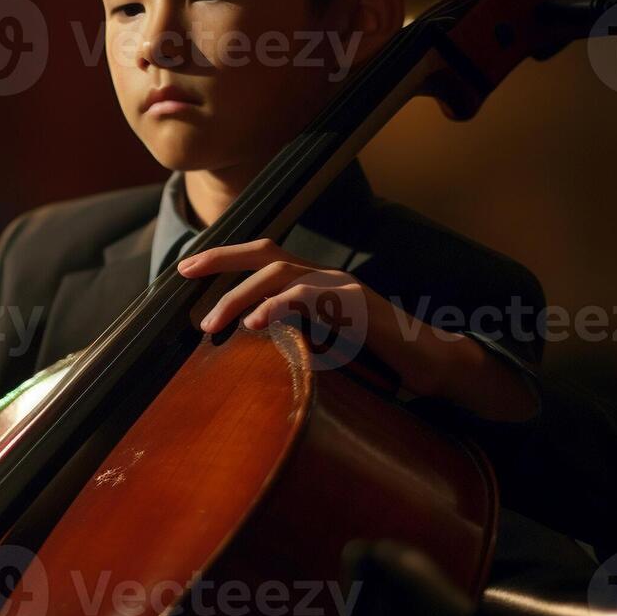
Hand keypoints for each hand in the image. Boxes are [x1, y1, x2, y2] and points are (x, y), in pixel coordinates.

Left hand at [178, 239, 537, 421]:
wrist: (432, 362)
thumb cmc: (375, 358)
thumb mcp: (321, 344)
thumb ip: (289, 338)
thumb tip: (245, 351)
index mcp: (314, 282)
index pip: (263, 257)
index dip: (224, 257)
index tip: (184, 267)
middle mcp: (325, 277)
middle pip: (265, 253)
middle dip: (221, 260)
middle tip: (184, 275)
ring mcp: (343, 288)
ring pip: (281, 274)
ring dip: (240, 296)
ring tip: (213, 323)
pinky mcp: (357, 306)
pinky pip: (311, 299)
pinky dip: (278, 308)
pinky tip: (256, 324)